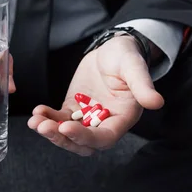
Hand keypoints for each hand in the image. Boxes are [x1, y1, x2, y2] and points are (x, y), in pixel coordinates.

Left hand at [28, 35, 163, 155]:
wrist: (112, 49)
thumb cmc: (127, 56)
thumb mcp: (135, 67)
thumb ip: (143, 85)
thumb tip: (156, 102)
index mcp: (123, 118)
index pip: (104, 138)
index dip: (85, 137)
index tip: (66, 127)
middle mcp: (105, 123)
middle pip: (83, 143)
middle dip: (62, 139)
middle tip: (43, 127)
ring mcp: (87, 118)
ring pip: (68, 134)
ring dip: (51, 131)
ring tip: (35, 122)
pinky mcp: (74, 109)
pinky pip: (59, 119)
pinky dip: (47, 118)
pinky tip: (37, 112)